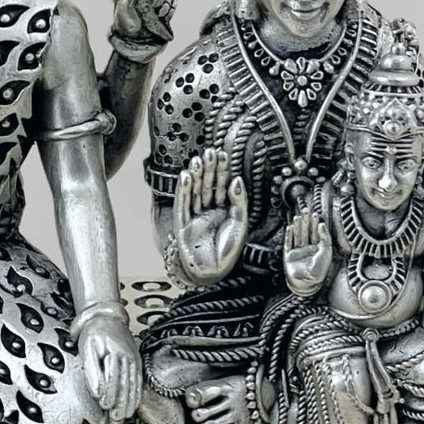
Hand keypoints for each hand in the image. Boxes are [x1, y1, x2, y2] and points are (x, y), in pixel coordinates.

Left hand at [78, 312, 142, 422]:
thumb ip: (91, 371)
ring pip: (133, 382)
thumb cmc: (93, 333)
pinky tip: (134, 402)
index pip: (111, 377)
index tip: (104, 405)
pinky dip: (136, 392)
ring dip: (129, 400)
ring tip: (125, 414)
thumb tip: (97, 392)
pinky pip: (138, 379)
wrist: (106, 317)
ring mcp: (133, 357)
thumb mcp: (86, 349)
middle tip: (116, 416)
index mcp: (112, 351)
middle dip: (120, 401)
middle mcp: (126, 355)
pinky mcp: (136, 360)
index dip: (108, 393)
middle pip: (124, 382)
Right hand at [172, 150, 248, 283]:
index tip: (222, 155)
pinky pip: (183, 204)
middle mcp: (207, 210)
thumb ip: (239, 200)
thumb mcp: (240, 222)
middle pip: (207, 185)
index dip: (221, 170)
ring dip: (195, 176)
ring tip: (197, 160)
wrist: (214, 271)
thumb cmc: (228, 251)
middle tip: (210, 152)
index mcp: (222, 210)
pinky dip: (183, 190)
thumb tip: (236, 179)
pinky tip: (185, 177)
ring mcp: (194, 216)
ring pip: (194, 192)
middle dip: (208, 169)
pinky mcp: (183, 224)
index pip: (221, 185)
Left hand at [186, 374, 256, 423]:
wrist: (263, 396)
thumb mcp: (221, 383)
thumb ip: (203, 390)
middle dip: (197, 416)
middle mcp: (232, 404)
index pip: (201, 394)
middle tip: (198, 416)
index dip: (192, 400)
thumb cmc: (234, 390)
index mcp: (225, 388)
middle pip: (204, 415)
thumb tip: (189, 401)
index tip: (193, 402)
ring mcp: (239, 420)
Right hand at [283, 211, 332, 291]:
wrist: (307, 283)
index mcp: (318, 248)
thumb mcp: (326, 251)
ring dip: (298, 226)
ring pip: (298, 235)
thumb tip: (322, 224)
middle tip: (306, 211)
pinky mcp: (289, 255)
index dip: (315, 223)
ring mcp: (298, 251)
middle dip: (306, 221)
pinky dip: (289, 235)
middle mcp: (308, 248)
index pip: (316, 233)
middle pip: (306, 232)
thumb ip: (325, 237)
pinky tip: (290, 228)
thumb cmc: (319, 270)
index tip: (315, 214)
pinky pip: (289, 243)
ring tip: (298, 217)